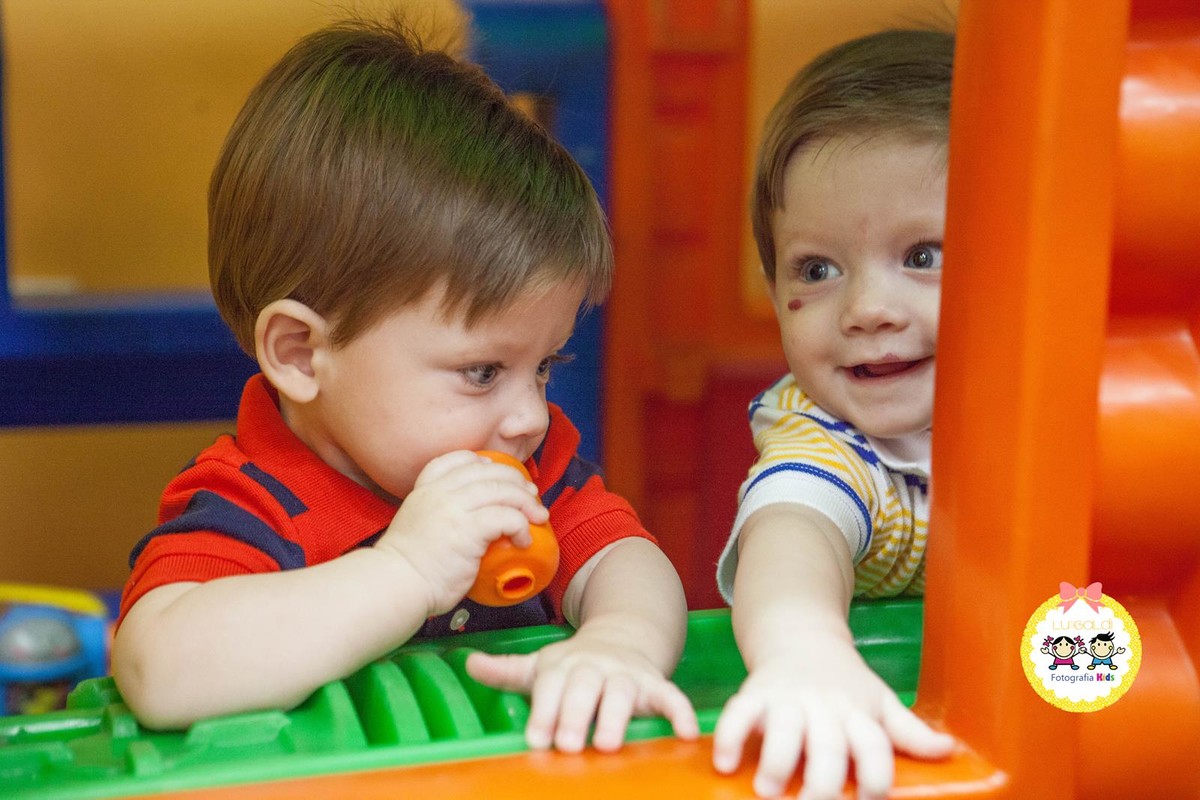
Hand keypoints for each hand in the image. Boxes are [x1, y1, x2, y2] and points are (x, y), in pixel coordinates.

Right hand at [374, 451, 548, 614]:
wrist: (396, 585)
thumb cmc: (409, 565)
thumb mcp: (419, 522)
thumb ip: (440, 511)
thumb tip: (470, 516)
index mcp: (426, 488)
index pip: (458, 459)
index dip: (485, 463)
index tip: (498, 475)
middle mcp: (440, 491)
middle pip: (489, 472)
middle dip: (516, 481)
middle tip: (531, 496)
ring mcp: (454, 508)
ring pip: (503, 491)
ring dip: (526, 503)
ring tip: (537, 517)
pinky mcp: (468, 529)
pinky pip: (507, 517)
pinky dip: (522, 526)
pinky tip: (524, 540)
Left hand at [465, 625, 698, 752]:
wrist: (621, 639)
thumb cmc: (573, 667)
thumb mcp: (540, 666)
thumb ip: (506, 671)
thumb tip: (468, 662)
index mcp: (564, 665)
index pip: (551, 687)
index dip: (544, 712)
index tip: (536, 739)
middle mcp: (595, 667)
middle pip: (585, 687)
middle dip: (576, 714)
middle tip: (568, 744)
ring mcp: (627, 674)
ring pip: (623, 692)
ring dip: (616, 716)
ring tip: (608, 744)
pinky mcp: (655, 684)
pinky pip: (671, 696)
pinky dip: (680, 712)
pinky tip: (686, 733)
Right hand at [712, 639, 954, 799]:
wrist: (801, 636)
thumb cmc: (845, 682)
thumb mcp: (879, 702)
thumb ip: (909, 732)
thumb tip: (950, 750)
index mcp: (859, 714)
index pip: (874, 747)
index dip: (874, 779)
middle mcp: (826, 707)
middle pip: (829, 746)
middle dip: (822, 784)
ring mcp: (789, 699)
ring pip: (785, 729)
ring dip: (778, 761)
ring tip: (768, 791)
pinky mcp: (755, 693)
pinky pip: (739, 712)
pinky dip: (729, 735)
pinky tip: (724, 764)